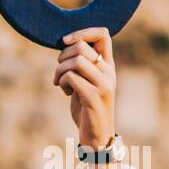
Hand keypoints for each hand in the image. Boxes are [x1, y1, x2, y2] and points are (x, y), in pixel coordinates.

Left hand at [54, 27, 115, 149]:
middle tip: (60, 70)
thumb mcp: (86, 81)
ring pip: (76, 61)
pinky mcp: (94, 97)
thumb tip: (66, 43)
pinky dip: (62, 82)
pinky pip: (71, 77)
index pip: (103, 34)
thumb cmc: (86, 106)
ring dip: (60, 70)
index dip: (82, 32)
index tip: (66, 41)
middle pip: (81, 47)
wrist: (97, 135)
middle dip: (62, 55)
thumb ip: (82, 64)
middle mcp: (109, 72)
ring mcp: (103, 85)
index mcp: (108, 65)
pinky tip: (66, 92)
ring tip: (60, 82)